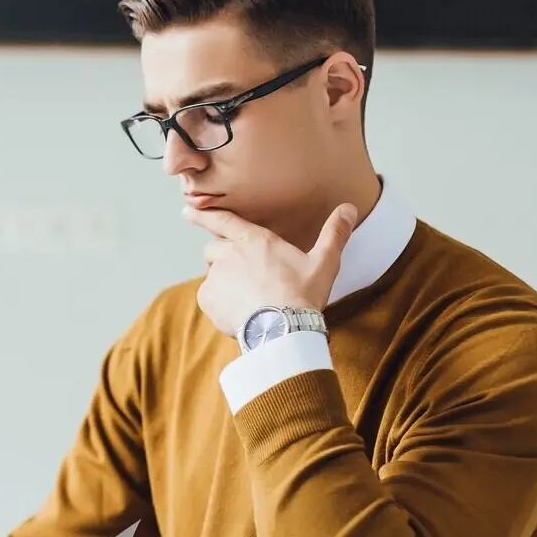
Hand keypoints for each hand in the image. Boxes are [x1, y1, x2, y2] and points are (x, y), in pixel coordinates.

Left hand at [185, 204, 357, 336]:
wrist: (282, 327)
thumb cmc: (303, 294)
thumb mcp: (324, 262)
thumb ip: (334, 234)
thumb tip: (349, 208)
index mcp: (255, 239)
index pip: (223, 220)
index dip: (204, 214)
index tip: (187, 211)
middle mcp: (230, 253)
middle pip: (213, 250)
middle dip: (222, 259)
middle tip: (243, 279)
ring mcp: (216, 275)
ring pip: (212, 275)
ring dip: (223, 284)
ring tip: (247, 301)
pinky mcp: (207, 297)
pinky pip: (208, 298)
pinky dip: (219, 304)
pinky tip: (239, 313)